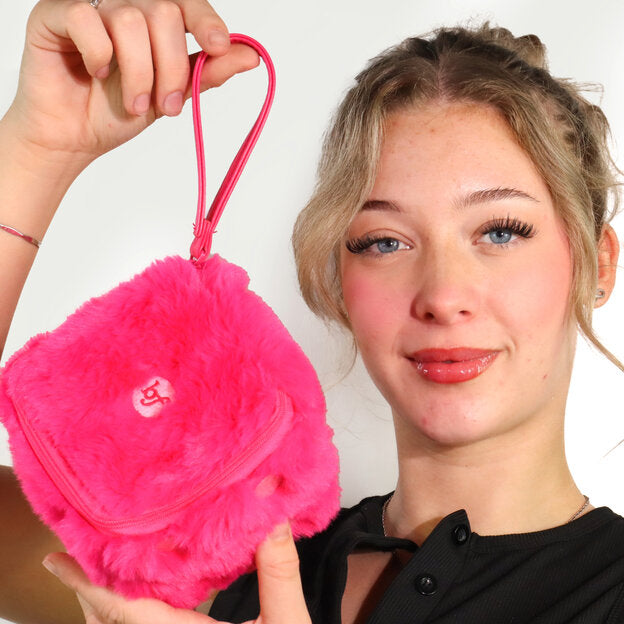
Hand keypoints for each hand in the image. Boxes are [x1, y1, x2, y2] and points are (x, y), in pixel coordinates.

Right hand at [4, 0, 258, 173]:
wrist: (74, 137)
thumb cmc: (117, 113)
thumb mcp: (173, 95)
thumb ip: (207, 73)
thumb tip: (252, 56)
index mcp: (153, 21)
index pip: (185, 3)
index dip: (205, 21)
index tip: (219, 47)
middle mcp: (124, 6)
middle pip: (164, 12)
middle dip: (172, 68)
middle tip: (167, 106)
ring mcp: (90, 6)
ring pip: (129, 19)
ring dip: (139, 74)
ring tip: (135, 105)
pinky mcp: (55, 14)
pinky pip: (86, 18)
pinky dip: (100, 55)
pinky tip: (97, 74)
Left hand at [43, 522, 312, 623]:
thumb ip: (279, 573)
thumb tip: (276, 519)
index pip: (126, 611)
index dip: (90, 583)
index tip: (58, 560)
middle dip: (87, 589)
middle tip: (74, 555)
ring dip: (101, 606)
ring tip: (94, 575)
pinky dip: (120, 618)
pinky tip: (134, 602)